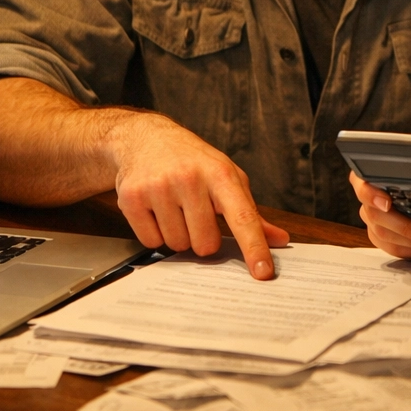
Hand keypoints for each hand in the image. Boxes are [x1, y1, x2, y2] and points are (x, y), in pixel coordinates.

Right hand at [110, 113, 289, 279]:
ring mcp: (159, 187)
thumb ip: (251, 212)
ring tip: (173, 206)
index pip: (243, 217)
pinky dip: (154, 232)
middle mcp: (190, 178)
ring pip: (177, 245)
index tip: (263, 273)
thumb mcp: (226, 176)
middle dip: (202, 237)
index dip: (254, 247)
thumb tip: (279, 240)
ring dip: (177, 234)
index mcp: (220, 173)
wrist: (145, 137)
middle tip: (194, 212)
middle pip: (205, 244)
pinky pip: (151, 242)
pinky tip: (154, 208)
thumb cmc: (193, 161)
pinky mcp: (132, 198)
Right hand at [349, 171, 410, 258]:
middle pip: (375, 215)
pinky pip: (388, 246)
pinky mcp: (376, 234)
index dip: (372, 196)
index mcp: (370, 177)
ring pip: (382, 233)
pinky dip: (408, 249)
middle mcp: (366, 196)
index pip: (363, 186)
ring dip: (409, 240)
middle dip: (404, 227)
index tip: (387, 204)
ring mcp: (370, 216)